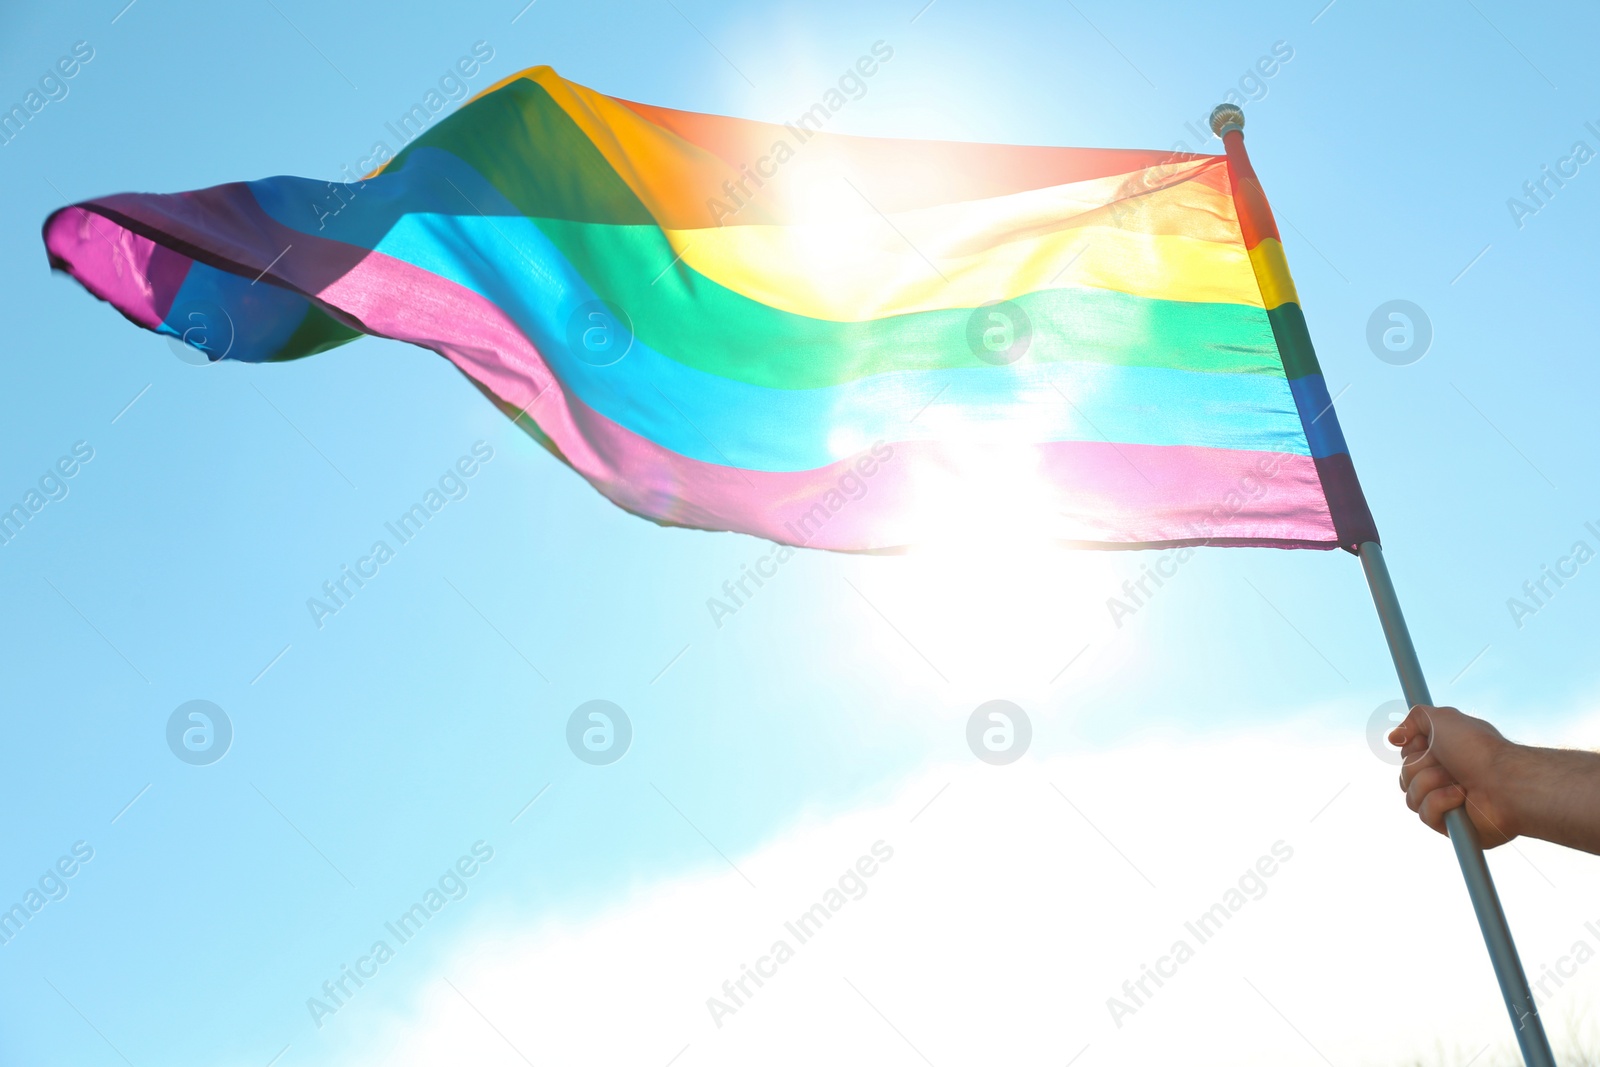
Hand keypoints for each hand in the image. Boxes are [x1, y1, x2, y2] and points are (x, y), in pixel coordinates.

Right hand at [1389, 705, 1521, 847]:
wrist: (1506, 781)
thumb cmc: (1479, 749)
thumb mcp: (1442, 718)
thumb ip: (1414, 718)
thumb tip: (1394, 738)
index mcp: (1443, 756)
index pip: (1406, 757)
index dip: (1413, 750)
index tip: (1427, 743)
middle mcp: (1443, 779)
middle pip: (1404, 776)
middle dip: (1422, 767)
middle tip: (1449, 765)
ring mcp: (1446, 804)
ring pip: (1411, 797)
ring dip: (1433, 784)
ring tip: (1460, 782)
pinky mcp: (1450, 826)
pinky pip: (1425, 814)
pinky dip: (1442, 802)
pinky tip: (1462, 797)